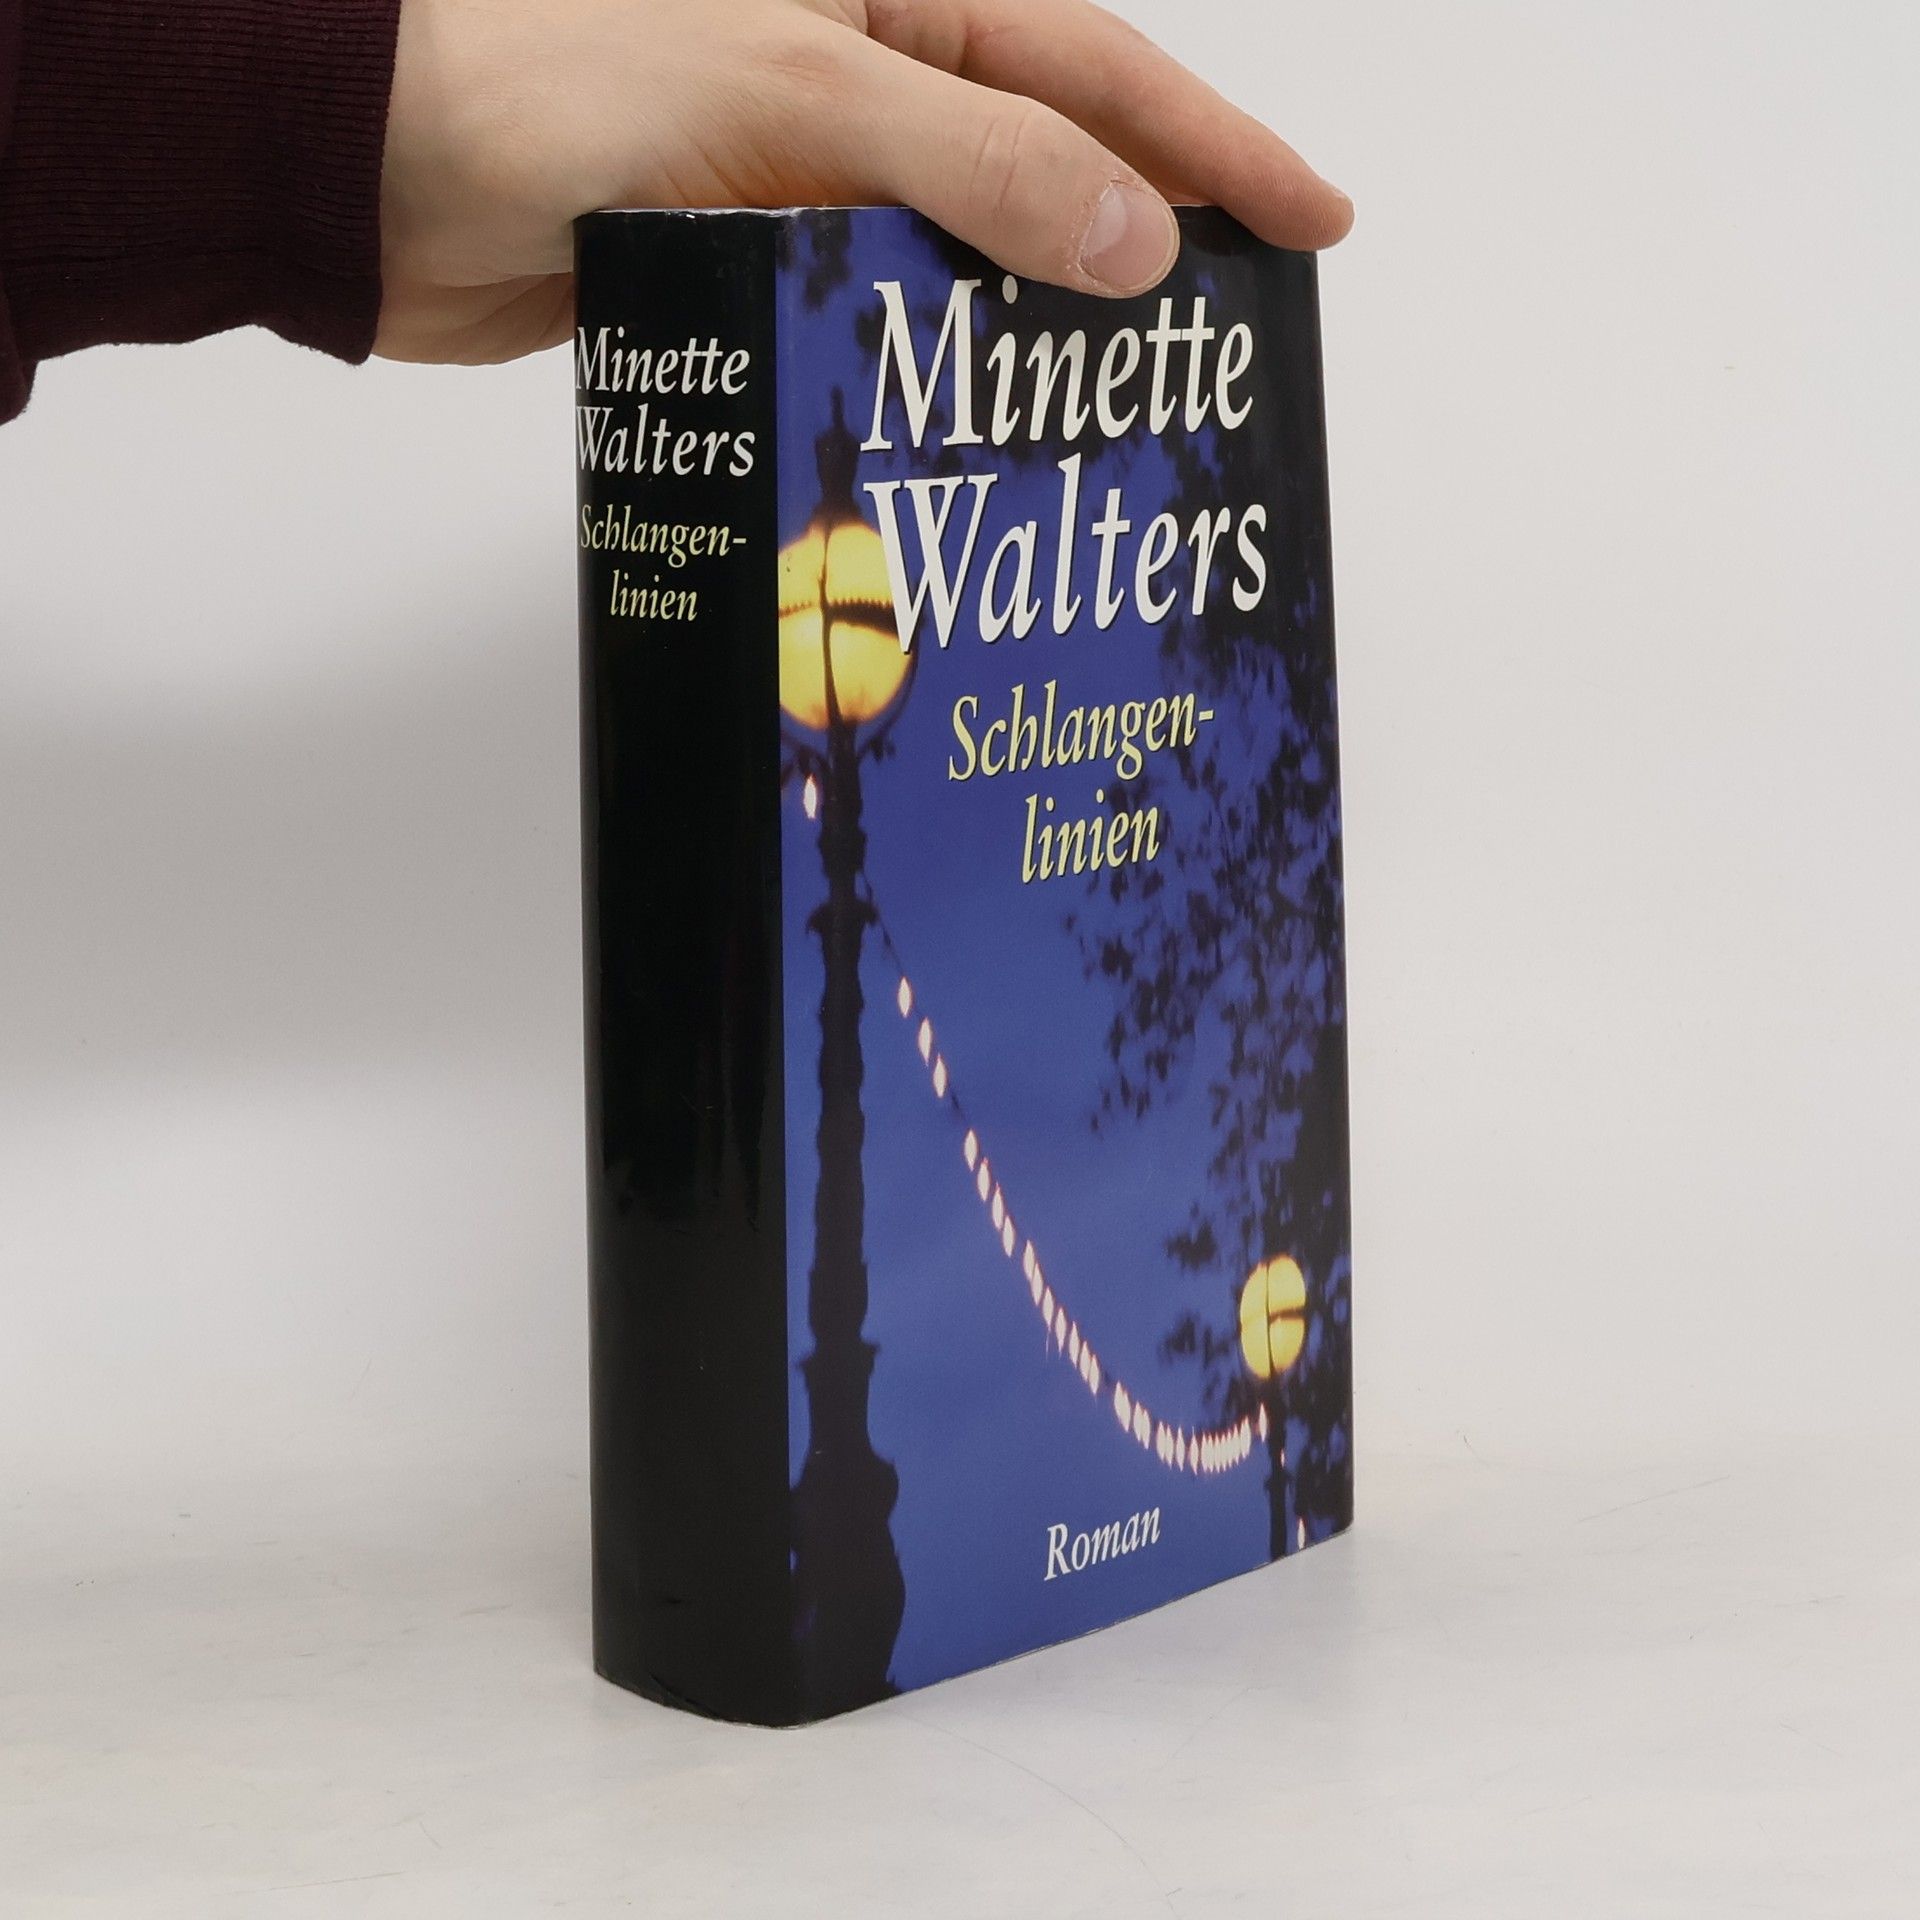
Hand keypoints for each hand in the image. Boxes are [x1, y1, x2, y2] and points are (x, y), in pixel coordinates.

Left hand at [376, 0, 1351, 364]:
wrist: (377, 177)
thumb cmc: (553, 80)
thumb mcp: (797, 92)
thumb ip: (972, 161)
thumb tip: (1130, 238)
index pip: (1098, 71)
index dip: (1216, 150)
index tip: (1313, 224)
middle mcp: (862, 77)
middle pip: (1049, 171)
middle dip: (1143, 256)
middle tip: (1233, 352)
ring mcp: (806, 179)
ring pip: (962, 266)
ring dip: (1030, 341)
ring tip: (1118, 424)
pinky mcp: (750, 269)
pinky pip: (874, 325)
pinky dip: (925, 379)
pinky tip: (974, 439)